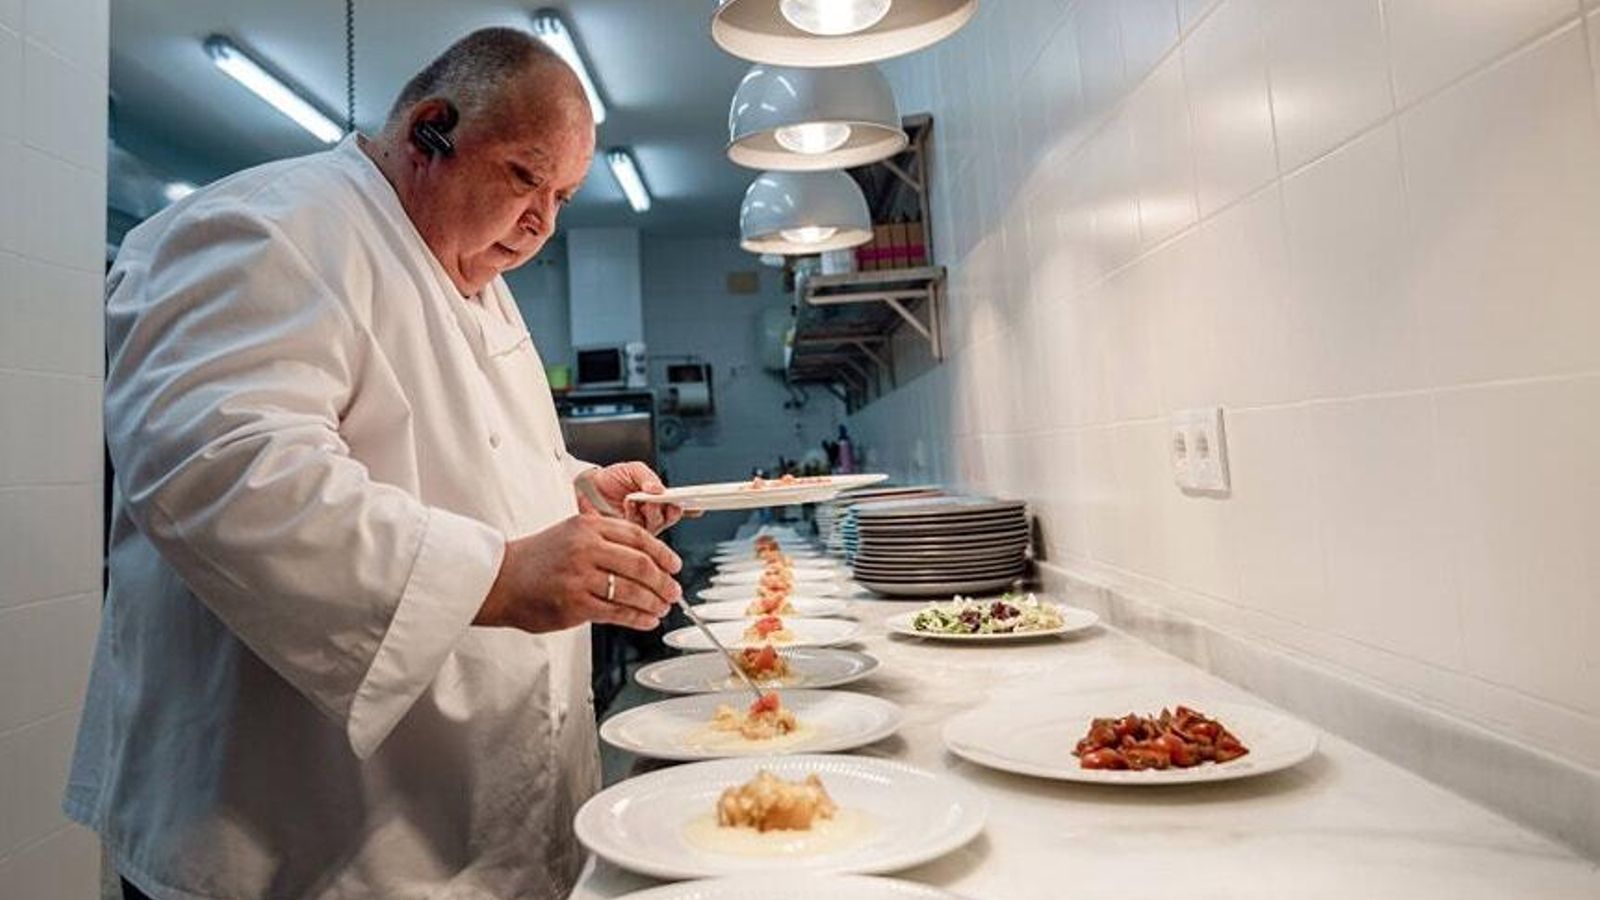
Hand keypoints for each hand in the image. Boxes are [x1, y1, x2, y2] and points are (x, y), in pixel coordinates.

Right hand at [475, 514, 683, 632]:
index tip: (674, 564)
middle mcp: (585, 548)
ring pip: (632, 590)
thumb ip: (605, 540)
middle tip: (673, 590)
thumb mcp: (570, 534)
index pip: (638, 536)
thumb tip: (646, 559)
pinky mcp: (574, 605)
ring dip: (654, 602)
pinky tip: (646, 620)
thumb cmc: (535, 560)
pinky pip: (616, 612)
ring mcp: (579, 577)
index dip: (663, 553)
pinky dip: (637, 618)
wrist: (499, 580)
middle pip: (641, 564)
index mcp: (587, 526)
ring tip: (661, 607)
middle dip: (664, 581)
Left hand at [577, 461, 687, 533]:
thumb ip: (648, 477)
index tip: (697, 506)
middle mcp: (652, 514)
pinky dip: (635, 514)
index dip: (691, 508)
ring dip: (650, 509)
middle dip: (668, 506)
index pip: (679, 506)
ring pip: (657, 523)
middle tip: (658, 497)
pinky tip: (629, 504)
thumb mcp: (632, 470)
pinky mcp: (627, 534)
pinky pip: (639, 530)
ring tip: (636, 498)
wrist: (586, 487)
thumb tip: (659, 489)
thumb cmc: (610, 478)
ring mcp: (641, 525)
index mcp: (659, 499)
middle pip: (671, 516)